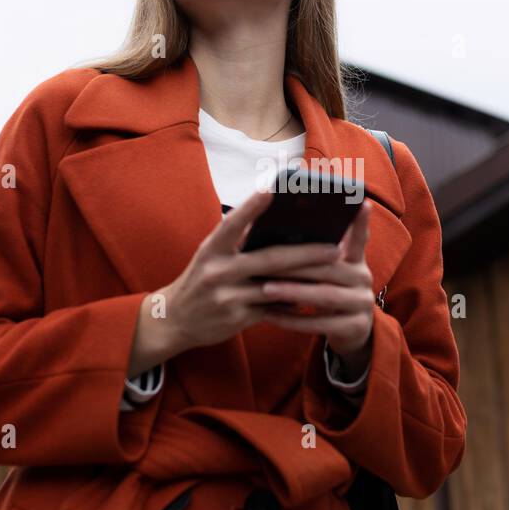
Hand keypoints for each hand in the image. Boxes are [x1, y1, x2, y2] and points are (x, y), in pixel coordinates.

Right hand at [152, 187, 343, 354]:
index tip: (272, 190)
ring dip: (306, 280)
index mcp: (212, 249)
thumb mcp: (211, 255)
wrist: (174, 319)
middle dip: (305, 253)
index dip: (252, 207)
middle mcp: (218, 271)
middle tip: (334, 248)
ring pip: (276, 287)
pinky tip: (311, 299)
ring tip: (331, 272)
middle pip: (269, 259)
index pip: (233, 223)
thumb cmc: (202, 278)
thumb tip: (279, 223)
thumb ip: (238, 240)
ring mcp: (227, 297)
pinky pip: (272, 310)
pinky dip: (291, 304)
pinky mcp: (236, 319)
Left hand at [257, 198, 375, 360]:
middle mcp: (364, 279)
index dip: (361, 222)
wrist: (348, 333)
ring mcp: (362, 304)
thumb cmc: (326, 293)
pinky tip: (269, 315)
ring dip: (293, 292)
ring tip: (265, 289)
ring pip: (325, 296)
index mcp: (356, 261)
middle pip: (329, 268)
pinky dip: (293, 320)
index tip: (362, 202)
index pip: (359, 237)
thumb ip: (312, 255)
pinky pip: (320, 324)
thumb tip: (274, 230)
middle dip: (296, 265)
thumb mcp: (326, 273)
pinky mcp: (355, 328)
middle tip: (265, 261)